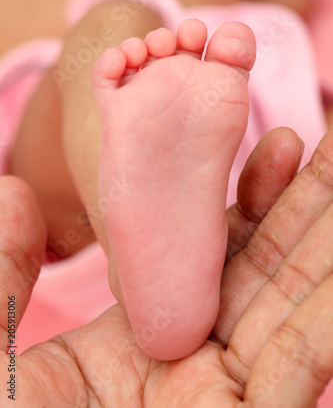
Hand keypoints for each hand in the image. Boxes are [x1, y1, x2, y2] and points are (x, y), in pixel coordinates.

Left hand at [0, 126, 330, 406]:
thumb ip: (5, 275)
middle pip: (270, 268)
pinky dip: (328, 310)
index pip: (216, 255)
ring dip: (327, 237)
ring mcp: (238, 405)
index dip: (255, 196)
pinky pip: (304, 360)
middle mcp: (201, 370)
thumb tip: (14, 191)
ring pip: (299, 304)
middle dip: (310, 205)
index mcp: (144, 346)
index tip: (283, 143)